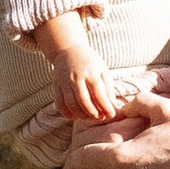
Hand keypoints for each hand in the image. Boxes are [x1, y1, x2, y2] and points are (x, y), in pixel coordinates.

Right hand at [28, 9, 119, 123]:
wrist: (68, 50)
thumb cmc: (90, 62)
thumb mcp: (102, 70)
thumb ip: (108, 88)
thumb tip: (113, 106)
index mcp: (91, 73)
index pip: (99, 94)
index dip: (106, 107)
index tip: (111, 115)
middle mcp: (76, 77)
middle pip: (84, 101)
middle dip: (93, 113)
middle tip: (100, 118)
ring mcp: (64, 81)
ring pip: (71, 104)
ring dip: (81, 114)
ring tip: (89, 117)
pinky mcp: (56, 85)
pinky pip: (59, 103)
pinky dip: (66, 113)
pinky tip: (74, 117)